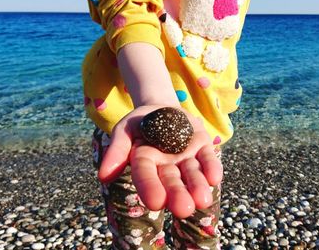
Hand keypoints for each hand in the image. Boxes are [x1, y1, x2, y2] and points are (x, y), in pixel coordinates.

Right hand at [98, 105, 222, 217]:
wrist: (162, 108)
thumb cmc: (139, 123)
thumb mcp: (124, 130)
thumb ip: (117, 150)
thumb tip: (103, 176)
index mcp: (144, 163)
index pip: (146, 177)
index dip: (150, 188)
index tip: (155, 202)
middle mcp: (166, 166)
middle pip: (172, 182)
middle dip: (177, 195)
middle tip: (183, 209)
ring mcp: (186, 158)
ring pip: (192, 175)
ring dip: (197, 186)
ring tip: (202, 200)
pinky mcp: (202, 147)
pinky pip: (208, 159)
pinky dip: (212, 167)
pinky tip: (215, 177)